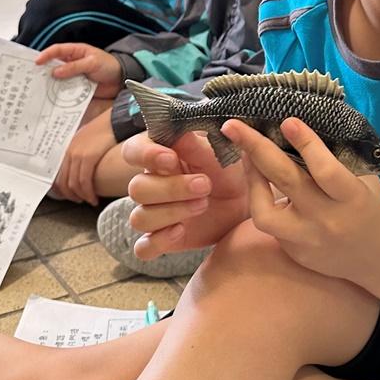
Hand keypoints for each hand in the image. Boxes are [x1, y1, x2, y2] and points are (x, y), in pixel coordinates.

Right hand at [36, 43, 122, 97]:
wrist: (121, 80)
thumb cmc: (109, 65)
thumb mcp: (92, 63)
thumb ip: (75, 67)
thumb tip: (55, 72)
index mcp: (75, 52)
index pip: (57, 50)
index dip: (46, 54)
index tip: (36, 62)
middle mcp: (71, 63)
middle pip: (53, 65)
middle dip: (42, 71)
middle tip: (31, 78)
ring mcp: (73, 76)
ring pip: (57, 80)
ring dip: (49, 85)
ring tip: (37, 91)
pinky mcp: (76, 88)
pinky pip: (65, 91)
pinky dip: (58, 94)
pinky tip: (51, 99)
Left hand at [51, 110, 116, 204]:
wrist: (115, 120)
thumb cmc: (105, 129)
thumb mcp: (88, 140)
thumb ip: (82, 152)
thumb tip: (84, 165)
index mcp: (68, 148)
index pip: (58, 175)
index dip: (62, 189)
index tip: (70, 196)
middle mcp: (69, 152)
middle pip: (64, 182)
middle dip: (71, 196)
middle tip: (80, 201)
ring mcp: (77, 155)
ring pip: (74, 184)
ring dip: (82, 196)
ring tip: (90, 201)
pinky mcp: (88, 157)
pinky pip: (84, 181)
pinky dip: (88, 193)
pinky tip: (94, 197)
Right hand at [122, 131, 249, 258]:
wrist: (246, 203)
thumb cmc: (228, 171)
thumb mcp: (217, 154)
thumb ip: (195, 145)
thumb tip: (177, 131)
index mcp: (159, 156)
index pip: (133, 151)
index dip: (145, 155)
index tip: (171, 159)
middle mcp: (151, 184)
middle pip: (137, 189)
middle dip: (171, 188)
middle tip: (204, 184)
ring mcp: (155, 213)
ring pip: (140, 218)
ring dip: (170, 212)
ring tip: (202, 204)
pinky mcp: (162, 239)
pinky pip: (144, 247)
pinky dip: (158, 241)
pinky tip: (180, 231)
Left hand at [220, 116, 379, 295]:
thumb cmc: (373, 208)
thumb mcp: (364, 180)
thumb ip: (336, 156)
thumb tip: (301, 122)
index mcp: (351, 198)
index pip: (325, 170)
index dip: (306, 143)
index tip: (287, 120)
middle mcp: (326, 220)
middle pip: (284, 181)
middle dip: (255, 148)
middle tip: (233, 126)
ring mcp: (307, 240)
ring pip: (264, 212)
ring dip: (251, 180)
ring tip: (245, 156)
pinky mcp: (295, 252)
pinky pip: (270, 224)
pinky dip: (262, 199)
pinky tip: (261, 180)